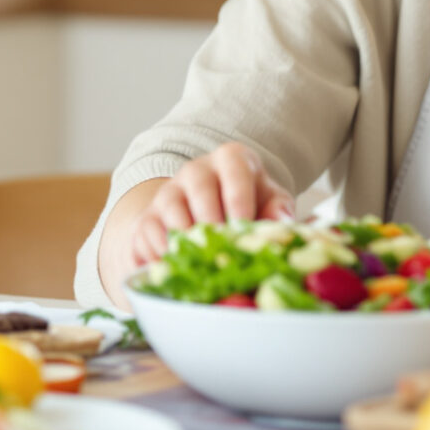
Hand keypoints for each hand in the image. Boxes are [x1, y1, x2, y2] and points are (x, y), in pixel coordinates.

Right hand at [121, 143, 294, 270]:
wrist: (211, 213)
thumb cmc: (248, 205)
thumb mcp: (270, 201)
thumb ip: (279, 209)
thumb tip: (283, 223)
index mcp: (230, 160)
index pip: (234, 166)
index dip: (237, 195)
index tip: (241, 222)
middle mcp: (196, 171)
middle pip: (198, 186)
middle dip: (209, 218)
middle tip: (220, 246)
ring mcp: (169, 192)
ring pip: (170, 208)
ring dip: (184, 237)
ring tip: (198, 261)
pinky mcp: (148, 217)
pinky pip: (147, 232)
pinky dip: (158, 253)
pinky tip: (174, 270)